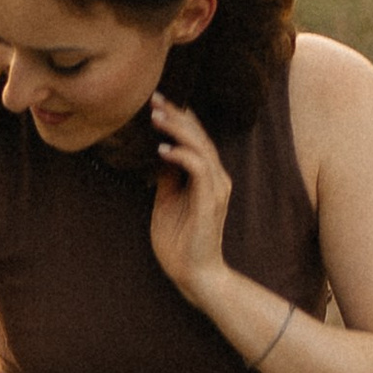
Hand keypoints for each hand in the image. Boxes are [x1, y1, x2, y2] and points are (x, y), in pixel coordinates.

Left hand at [146, 93, 235, 304]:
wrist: (192, 273)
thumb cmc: (179, 241)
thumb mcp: (167, 200)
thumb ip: (168, 176)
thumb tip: (159, 153)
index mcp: (208, 176)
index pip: (197, 138)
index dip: (179, 118)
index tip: (156, 103)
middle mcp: (217, 178)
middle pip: (200, 136)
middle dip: (177, 115)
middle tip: (154, 99)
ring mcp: (217, 189)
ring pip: (201, 147)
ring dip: (177, 129)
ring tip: (155, 117)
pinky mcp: (211, 202)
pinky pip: (199, 169)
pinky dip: (181, 155)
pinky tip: (163, 150)